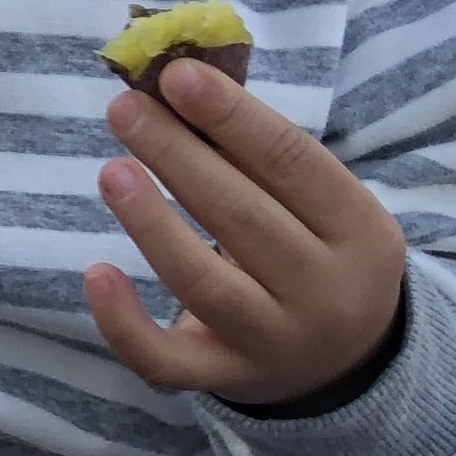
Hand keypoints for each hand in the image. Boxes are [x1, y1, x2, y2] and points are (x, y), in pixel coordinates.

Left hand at [86, 59, 405, 405]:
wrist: (349, 363)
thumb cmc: (319, 254)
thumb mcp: (323, 206)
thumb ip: (261, 154)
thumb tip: (179, 84)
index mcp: (360, 231)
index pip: (290, 161)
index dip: (231, 115)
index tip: (176, 75)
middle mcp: (324, 292)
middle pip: (242, 217)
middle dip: (177, 156)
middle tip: (125, 109)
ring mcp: (274, 343)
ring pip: (202, 284)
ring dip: (150, 223)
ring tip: (111, 172)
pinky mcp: (226, 380)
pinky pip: (165, 360)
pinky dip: (124, 322)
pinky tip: (96, 274)